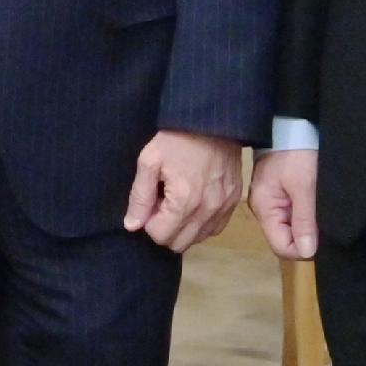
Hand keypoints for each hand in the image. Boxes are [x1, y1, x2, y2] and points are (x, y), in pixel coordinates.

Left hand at [124, 129, 246, 253]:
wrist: (213, 121)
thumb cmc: (177, 139)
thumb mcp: (149, 161)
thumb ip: (139, 197)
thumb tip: (132, 226)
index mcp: (185, 202)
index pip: (160, 236)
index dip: (149, 222)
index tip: (151, 202)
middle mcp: (208, 211)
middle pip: (179, 243)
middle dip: (165, 228)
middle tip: (163, 202)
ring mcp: (224, 207)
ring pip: (198, 238)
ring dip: (184, 227)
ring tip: (179, 200)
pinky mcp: (234, 201)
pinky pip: (215, 228)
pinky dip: (202, 223)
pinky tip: (194, 203)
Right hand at [251, 148, 320, 260]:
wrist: (293, 125)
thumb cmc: (297, 153)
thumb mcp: (305, 186)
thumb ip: (305, 220)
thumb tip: (307, 253)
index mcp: (265, 209)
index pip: (281, 246)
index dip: (303, 249)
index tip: (323, 239)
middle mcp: (265, 209)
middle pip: (285, 238)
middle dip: (306, 236)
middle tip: (324, 222)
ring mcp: (272, 201)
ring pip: (290, 227)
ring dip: (307, 224)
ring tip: (320, 210)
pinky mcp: (280, 194)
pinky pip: (293, 214)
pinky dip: (306, 213)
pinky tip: (315, 203)